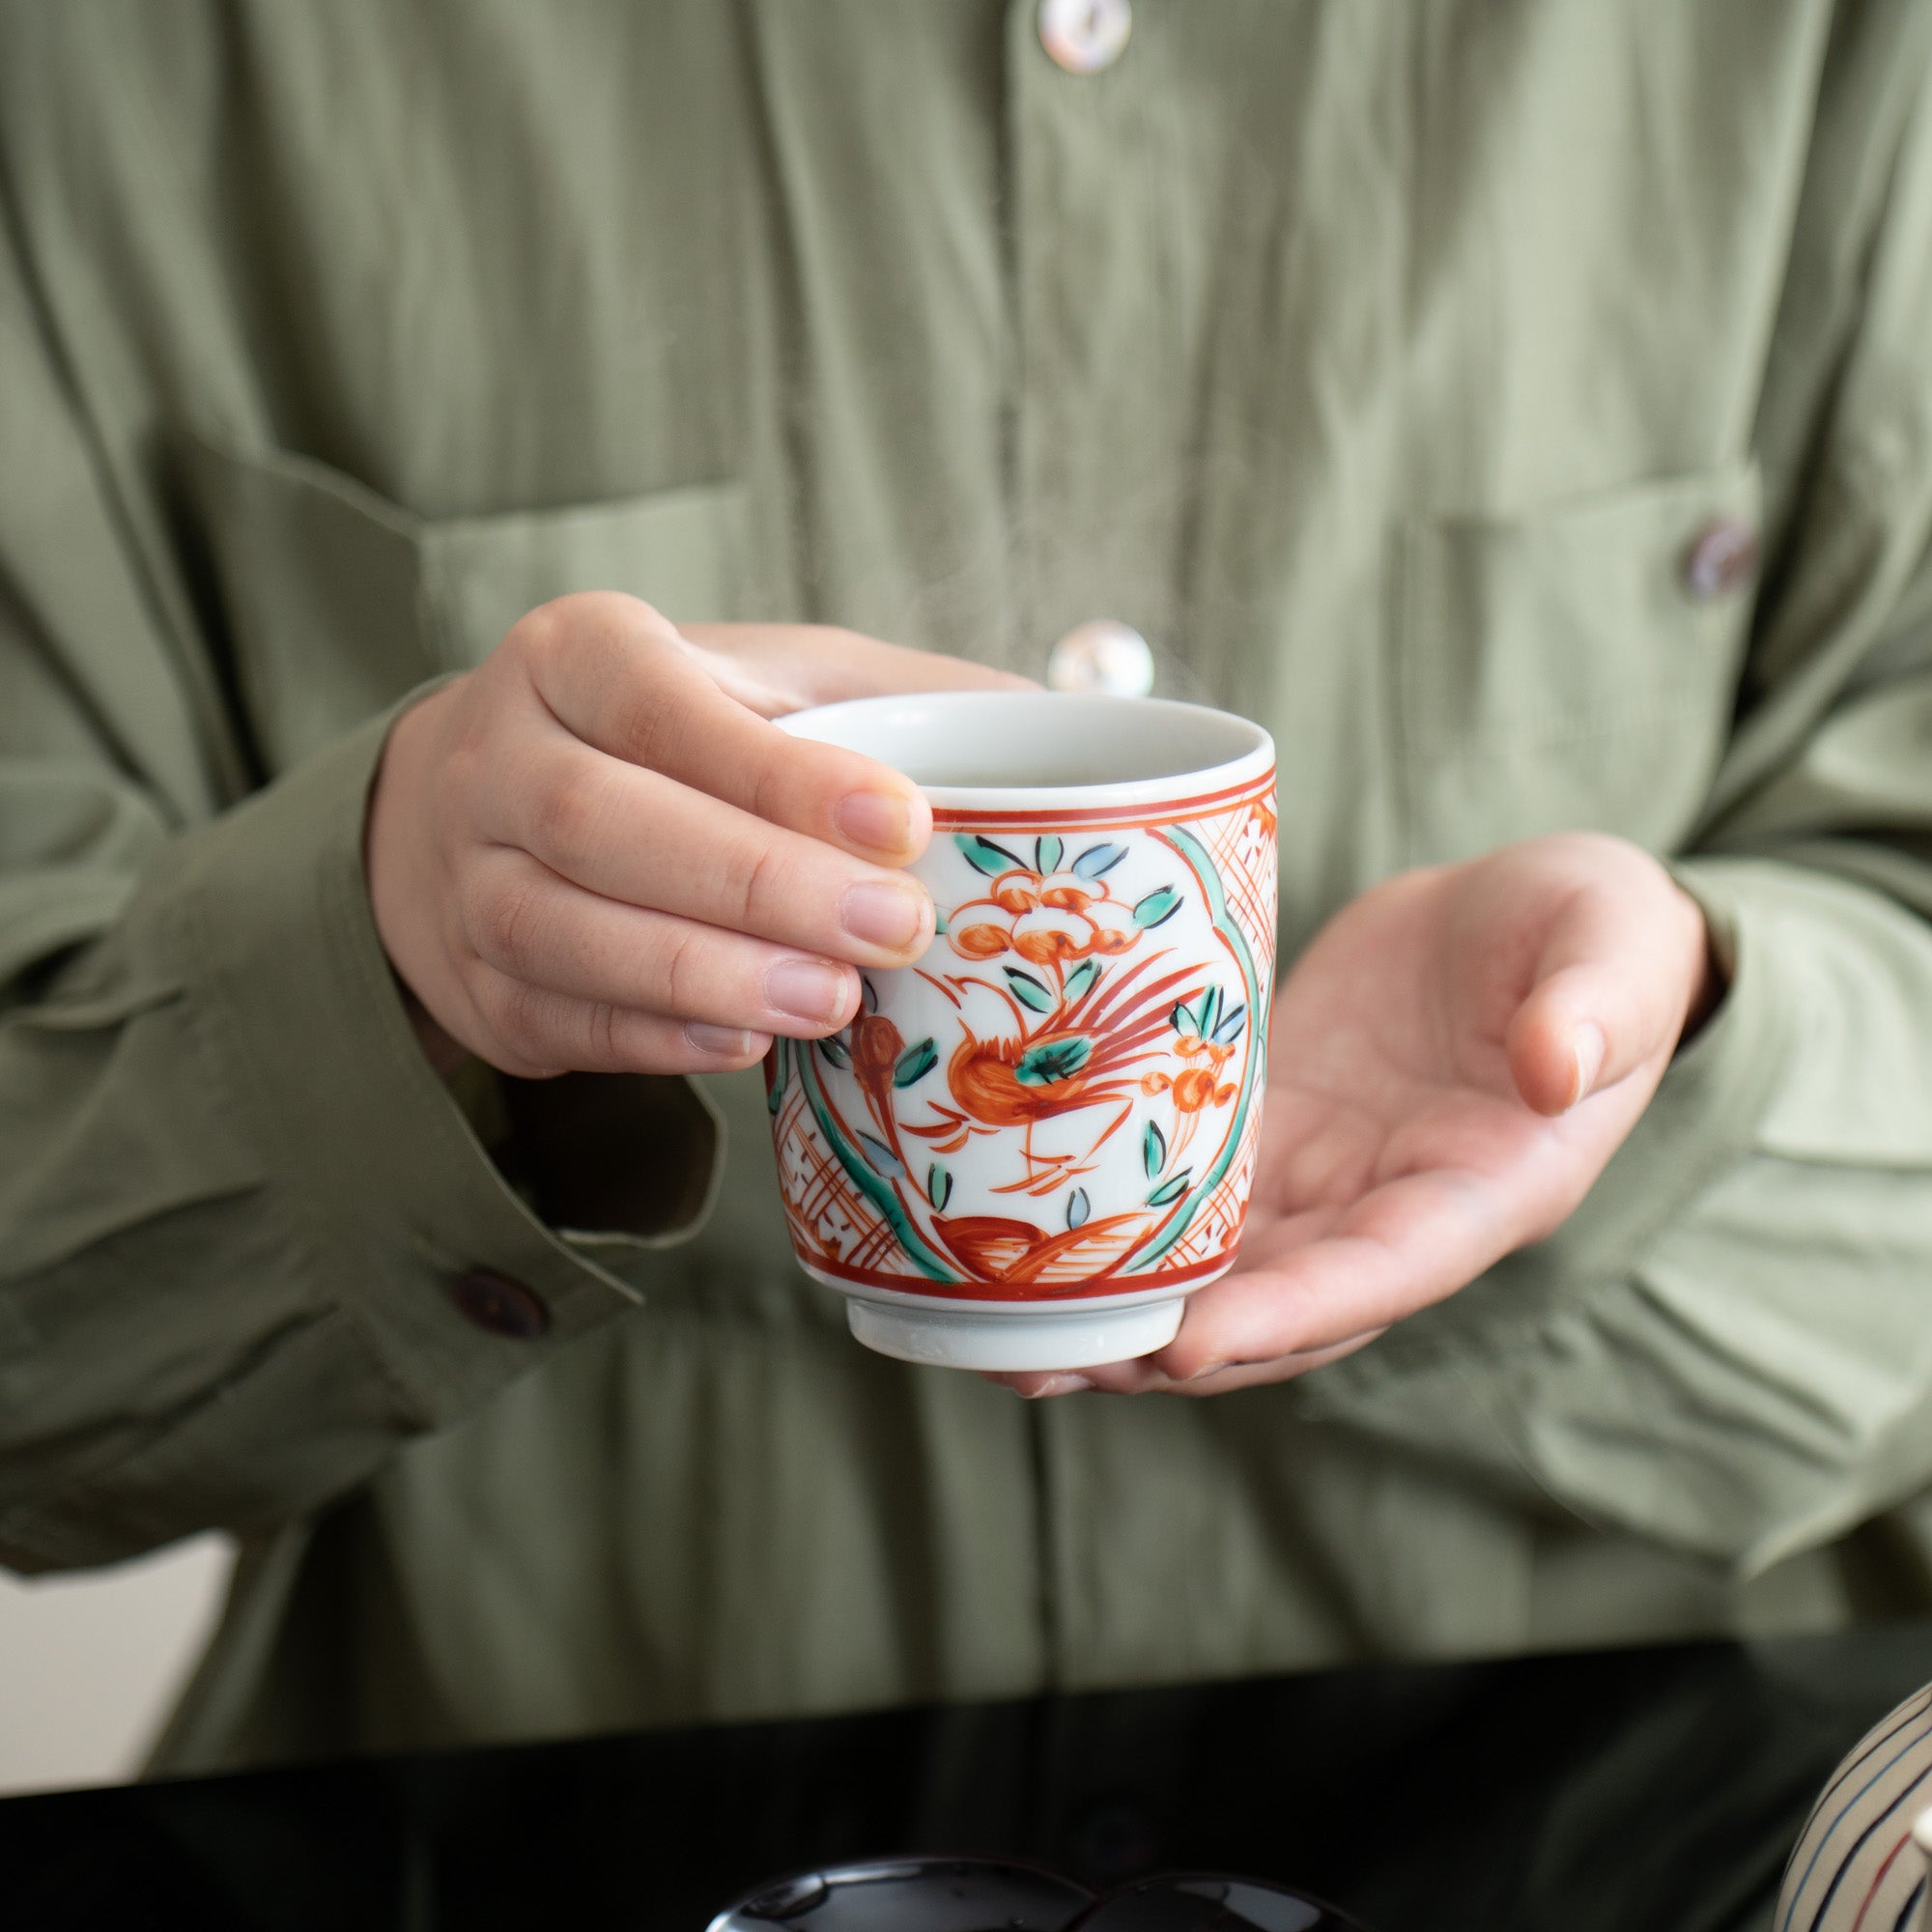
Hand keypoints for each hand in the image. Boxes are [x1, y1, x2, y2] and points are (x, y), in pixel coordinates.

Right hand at [365, 594, 1028, 1078]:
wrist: (483, 807)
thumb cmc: (675, 737)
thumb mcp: (774, 683)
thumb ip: (896, 702)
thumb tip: (1069, 729)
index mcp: (575, 652)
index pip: (661, 701)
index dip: (778, 772)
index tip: (901, 822)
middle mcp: (494, 754)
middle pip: (601, 820)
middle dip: (757, 882)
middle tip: (894, 929)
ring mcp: (465, 876)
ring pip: (559, 928)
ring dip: (705, 972)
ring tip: (834, 1004)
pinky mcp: (477, 985)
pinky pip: (556, 1015)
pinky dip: (655, 1036)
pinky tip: (748, 1044)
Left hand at [1007, 832, 1719, 1396]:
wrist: (1526, 912)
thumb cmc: (1595, 928)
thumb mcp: (1614, 944)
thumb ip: (1597, 1007)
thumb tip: (1560, 1067)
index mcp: (1491, 1185)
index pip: (1384, 1272)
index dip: (1289, 1316)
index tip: (1190, 1348)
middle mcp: (1396, 1206)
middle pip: (1279, 1304)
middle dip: (1171, 1346)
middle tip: (1050, 1364)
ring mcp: (1326, 1175)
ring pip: (1219, 1268)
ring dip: (1122, 1310)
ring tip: (1000, 1337)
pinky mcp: (1270, 1129)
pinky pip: (1191, 1193)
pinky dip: (1117, 1226)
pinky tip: (1020, 1240)